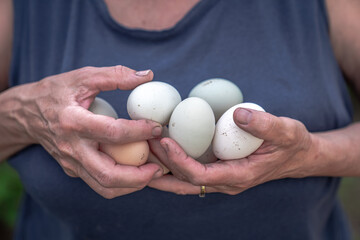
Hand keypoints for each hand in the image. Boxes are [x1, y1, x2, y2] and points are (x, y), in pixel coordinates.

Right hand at [19, 66, 163, 197]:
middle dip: (139, 176)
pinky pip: (99, 183)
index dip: (139, 132)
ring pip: (104, 187)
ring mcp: (71, 162)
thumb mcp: (83, 76)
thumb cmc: (57, 92)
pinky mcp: (73, 170)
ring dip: (132, 185)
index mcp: (73, 121)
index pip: (112, 133)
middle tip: (159, 166)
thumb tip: (147, 76)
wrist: (26, 113)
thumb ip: (115, 75)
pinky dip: (121, 182)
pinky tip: (135, 169)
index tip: (157, 128)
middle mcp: (72, 147)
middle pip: (107, 175)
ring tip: (151, 172)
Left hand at [148, 108, 314, 194]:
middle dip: (160, 165)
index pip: (201, 175)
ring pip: (183, 181)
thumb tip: (238, 115)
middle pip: (184, 181)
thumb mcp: (286, 130)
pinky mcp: (217, 170)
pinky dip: (171, 163)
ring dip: (161, 167)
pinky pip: (189, 172)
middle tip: (141, 143)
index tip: (163, 140)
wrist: (295, 155)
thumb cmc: (291, 143)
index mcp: (239, 176)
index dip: (179, 161)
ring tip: (140, 149)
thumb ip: (265, 124)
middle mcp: (226, 182)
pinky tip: (158, 150)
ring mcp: (220, 178)